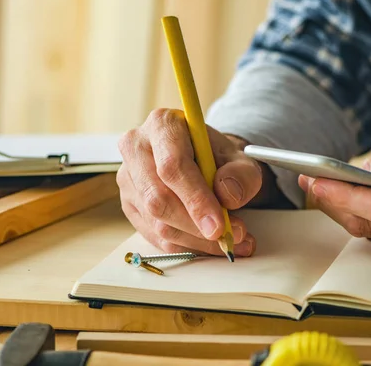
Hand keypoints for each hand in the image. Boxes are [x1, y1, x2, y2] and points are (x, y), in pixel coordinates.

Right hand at [117, 109, 267, 256]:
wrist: (204, 162)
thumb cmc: (219, 157)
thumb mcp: (241, 159)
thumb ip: (241, 174)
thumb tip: (228, 196)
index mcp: (163, 125)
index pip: (172, 166)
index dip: (195, 199)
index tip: (218, 225)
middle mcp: (137, 148)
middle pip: (158, 198)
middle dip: (195, 226)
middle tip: (229, 236)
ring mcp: (129, 179)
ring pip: (157, 223)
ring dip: (196, 240)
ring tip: (230, 241)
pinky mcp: (129, 205)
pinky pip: (154, 236)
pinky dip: (186, 246)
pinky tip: (209, 244)